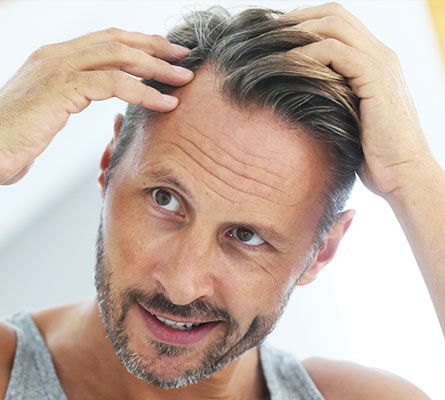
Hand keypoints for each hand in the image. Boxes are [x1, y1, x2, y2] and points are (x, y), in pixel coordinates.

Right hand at [0, 28, 193, 183]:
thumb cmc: (16, 138)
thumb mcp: (49, 110)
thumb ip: (72, 99)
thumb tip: (98, 106)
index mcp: (55, 58)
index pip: (106, 41)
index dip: (140, 44)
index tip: (166, 54)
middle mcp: (57, 56)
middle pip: (117, 41)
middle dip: (155, 48)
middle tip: (184, 57)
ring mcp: (58, 68)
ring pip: (119, 57)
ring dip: (156, 68)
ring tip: (183, 79)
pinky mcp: (61, 88)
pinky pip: (113, 83)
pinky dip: (143, 92)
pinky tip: (164, 102)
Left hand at [285, 2, 436, 199]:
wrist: (402, 174)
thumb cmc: (372, 154)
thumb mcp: (347, 118)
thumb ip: (332, 98)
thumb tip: (296, 96)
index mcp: (374, 60)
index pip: (338, 22)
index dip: (304, 22)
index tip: (275, 38)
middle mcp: (380, 54)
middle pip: (334, 14)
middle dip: (296, 19)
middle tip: (265, 35)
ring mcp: (380, 63)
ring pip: (333, 25)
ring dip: (296, 33)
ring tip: (269, 48)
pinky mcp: (376, 78)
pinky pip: (335, 51)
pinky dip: (307, 54)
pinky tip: (286, 66)